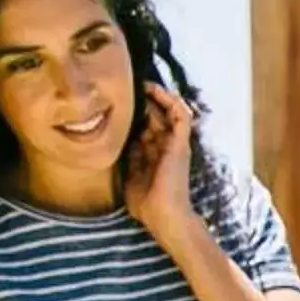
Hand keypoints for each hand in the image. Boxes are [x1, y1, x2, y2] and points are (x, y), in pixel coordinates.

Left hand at [123, 81, 198, 250]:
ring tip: (144, 83)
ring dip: (158, 96)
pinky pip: (182, 115)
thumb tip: (118, 141)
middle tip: (127, 86)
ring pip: (170, 111)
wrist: (163, 217)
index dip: (134, 113)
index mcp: (153, 154)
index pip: (145, 126)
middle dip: (144, 100)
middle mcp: (166, 146)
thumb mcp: (129, 176)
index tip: (117, 100)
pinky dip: (172, 101)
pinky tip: (155, 91)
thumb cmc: (147, 205)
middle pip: (157, 115)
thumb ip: (127, 159)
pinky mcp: (181, 144)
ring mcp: (175, 144)